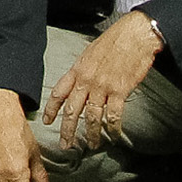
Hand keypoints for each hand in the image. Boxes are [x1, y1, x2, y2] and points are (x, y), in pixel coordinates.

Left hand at [39, 12, 160, 150]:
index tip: (47, 121)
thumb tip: (80, 81)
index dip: (51, 109)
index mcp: (77, 70)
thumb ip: (83, 70)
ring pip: (92, 117)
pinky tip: (113, 135)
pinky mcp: (119, 91)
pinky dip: (113, 128)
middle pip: (72, 110)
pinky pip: (113, 115)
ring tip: (93, 145)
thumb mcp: (90, 53)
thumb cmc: (114, 41)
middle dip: (68, 130)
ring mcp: (102, 86)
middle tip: (66, 145)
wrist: (134, 36)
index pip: (58, 92)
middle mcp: (86, 80)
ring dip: (92, 134)